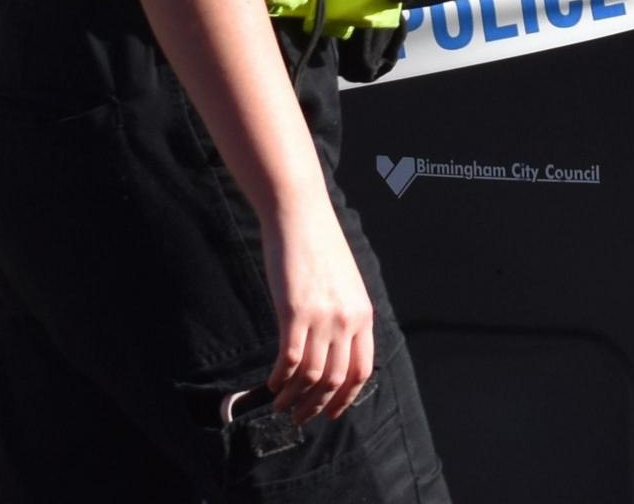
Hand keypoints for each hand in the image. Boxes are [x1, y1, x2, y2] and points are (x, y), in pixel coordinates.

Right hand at [260, 195, 374, 427]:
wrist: (300, 216)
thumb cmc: (318, 249)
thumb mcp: (345, 285)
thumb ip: (344, 317)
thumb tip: (332, 350)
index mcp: (363, 315)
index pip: (361, 371)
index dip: (345, 398)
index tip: (331, 412)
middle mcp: (347, 320)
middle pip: (334, 380)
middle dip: (316, 406)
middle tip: (299, 418)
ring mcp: (322, 317)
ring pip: (310, 376)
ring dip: (293, 398)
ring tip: (280, 406)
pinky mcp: (294, 312)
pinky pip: (288, 360)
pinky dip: (279, 380)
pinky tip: (270, 385)